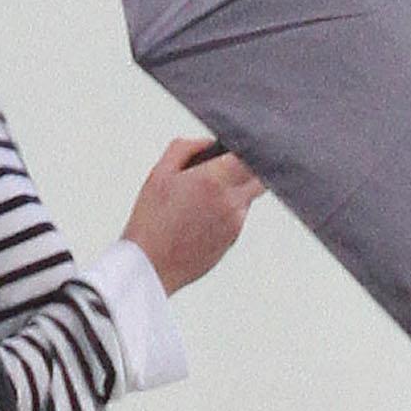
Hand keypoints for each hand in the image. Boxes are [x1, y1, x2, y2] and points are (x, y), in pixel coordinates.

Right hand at [123, 136, 264, 293]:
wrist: (150, 267)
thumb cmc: (151, 222)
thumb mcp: (159, 173)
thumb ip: (185, 149)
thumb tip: (207, 143)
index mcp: (213, 180)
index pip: (251, 154)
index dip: (250, 146)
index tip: (242, 144)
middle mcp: (231, 201)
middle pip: (260, 175)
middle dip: (249, 166)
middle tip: (228, 166)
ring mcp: (236, 222)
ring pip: (249, 196)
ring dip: (236, 190)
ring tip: (203, 197)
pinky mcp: (233, 239)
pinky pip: (238, 217)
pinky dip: (227, 211)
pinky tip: (201, 217)